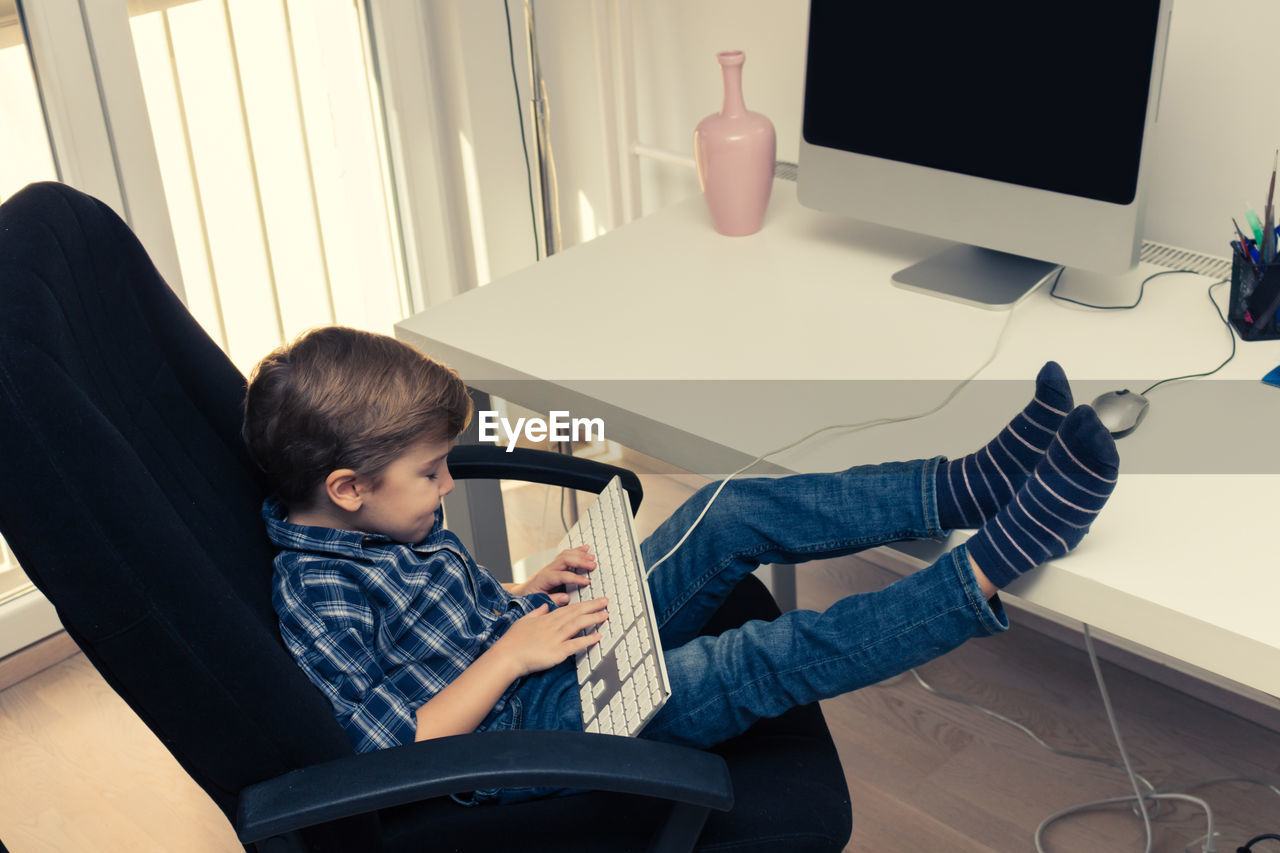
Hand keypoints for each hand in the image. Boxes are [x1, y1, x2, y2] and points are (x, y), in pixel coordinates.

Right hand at [493, 598, 608, 676]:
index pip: (568, 608)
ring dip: (593, 619)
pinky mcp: (556, 652)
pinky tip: (597, 637)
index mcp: (546, 618)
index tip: (593, 600)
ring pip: (577, 625)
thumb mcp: (523, 620)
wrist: (506, 656)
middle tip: (606, 601)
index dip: (583, 604)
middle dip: (592, 606)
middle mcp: (552, 626)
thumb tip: (544, 606)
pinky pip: (575, 645)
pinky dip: (587, 640)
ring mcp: (555, 638)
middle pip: (576, 613)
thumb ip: (536, 613)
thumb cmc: (512, 641)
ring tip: (605, 615)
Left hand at [511, 544, 595, 604]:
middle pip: (565, 560)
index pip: (563, 576)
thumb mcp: (539, 602)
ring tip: (592, 557)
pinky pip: (566, 554)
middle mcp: (548, 569)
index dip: (575, 578)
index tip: (587, 582)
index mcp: (545, 579)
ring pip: (566, 555)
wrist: (521, 592)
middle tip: (593, 565)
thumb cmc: (530, 597)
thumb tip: (566, 597)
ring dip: (580, 554)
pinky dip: (576, 550)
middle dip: (580, 562)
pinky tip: (585, 548)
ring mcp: (551, 565)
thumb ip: (552, 600)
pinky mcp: (554, 564)